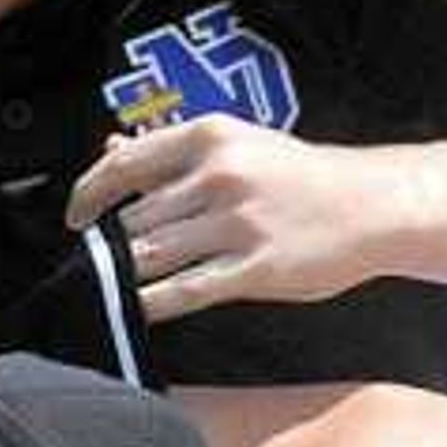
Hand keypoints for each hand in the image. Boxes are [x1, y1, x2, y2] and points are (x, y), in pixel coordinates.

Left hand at [64, 117, 400, 327]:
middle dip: (112, 247)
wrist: (370, 205)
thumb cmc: (299, 176)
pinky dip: (151, 303)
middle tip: (105, 263)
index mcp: (210, 138)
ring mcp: (237, 223)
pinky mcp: (253, 269)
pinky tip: (140, 308)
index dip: (88, 195)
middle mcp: (219, 175)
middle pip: (133, 219)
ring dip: (126, 276)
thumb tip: (112, 147)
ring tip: (119, 286)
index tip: (76, 218)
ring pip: (150, 256)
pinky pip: (181, 292)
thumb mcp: (239, 144)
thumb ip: (173, 151)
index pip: (124, 165)